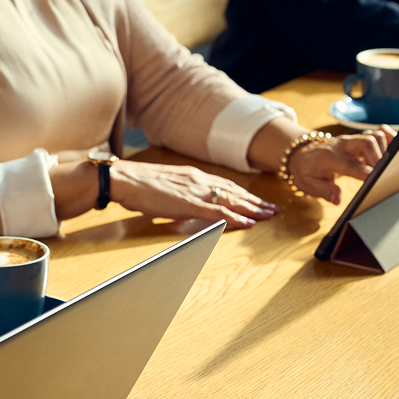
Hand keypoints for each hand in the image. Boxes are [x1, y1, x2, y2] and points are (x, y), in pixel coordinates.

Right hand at [109, 160, 277, 228]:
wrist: (124, 179)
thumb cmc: (139, 186)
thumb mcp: (166, 189)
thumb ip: (181, 196)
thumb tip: (188, 207)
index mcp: (193, 176)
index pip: (226, 185)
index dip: (244, 194)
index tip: (259, 200)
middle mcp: (199, 180)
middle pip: (234, 191)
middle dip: (256, 201)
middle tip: (274, 209)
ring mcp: (195, 191)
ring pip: (231, 200)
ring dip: (252, 208)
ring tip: (269, 215)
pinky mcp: (189, 203)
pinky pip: (217, 211)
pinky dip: (235, 217)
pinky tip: (248, 222)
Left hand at [285, 128, 396, 203]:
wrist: (303, 155)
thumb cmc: (307, 172)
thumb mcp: (310, 185)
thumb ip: (326, 191)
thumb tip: (338, 200)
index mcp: (329, 157)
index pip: (351, 164)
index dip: (367, 173)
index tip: (378, 181)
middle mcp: (342, 145)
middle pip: (368, 142)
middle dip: (380, 159)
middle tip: (385, 175)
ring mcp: (352, 139)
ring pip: (375, 135)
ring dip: (386, 150)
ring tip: (388, 167)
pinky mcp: (359, 137)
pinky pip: (379, 132)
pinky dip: (390, 139)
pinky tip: (392, 152)